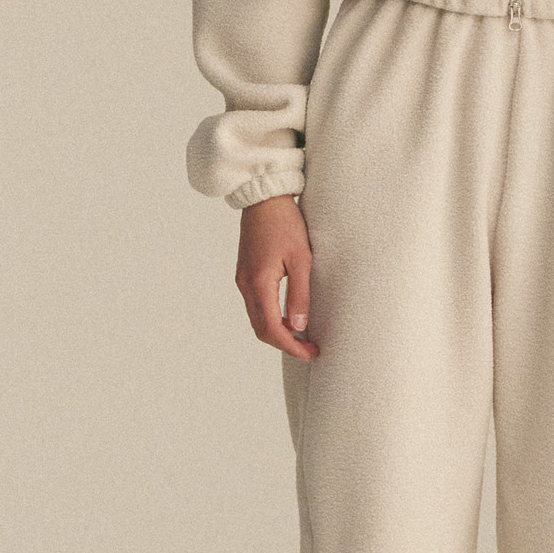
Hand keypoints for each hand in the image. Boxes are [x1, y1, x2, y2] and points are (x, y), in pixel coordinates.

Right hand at [236, 193, 317, 359]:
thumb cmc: (285, 223)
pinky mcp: (245, 274)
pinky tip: (289, 316)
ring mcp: (243, 280)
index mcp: (259, 283)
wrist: (264, 199)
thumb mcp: (301, 258)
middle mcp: (246, 285)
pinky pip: (256, 306)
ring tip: (302, 336)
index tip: (310, 353)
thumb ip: (300, 294)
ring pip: (257, 319)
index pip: (272, 329)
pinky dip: (271, 318)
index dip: (291, 346)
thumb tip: (300, 326)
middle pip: (261, 329)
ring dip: (277, 332)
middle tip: (309, 349)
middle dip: (285, 344)